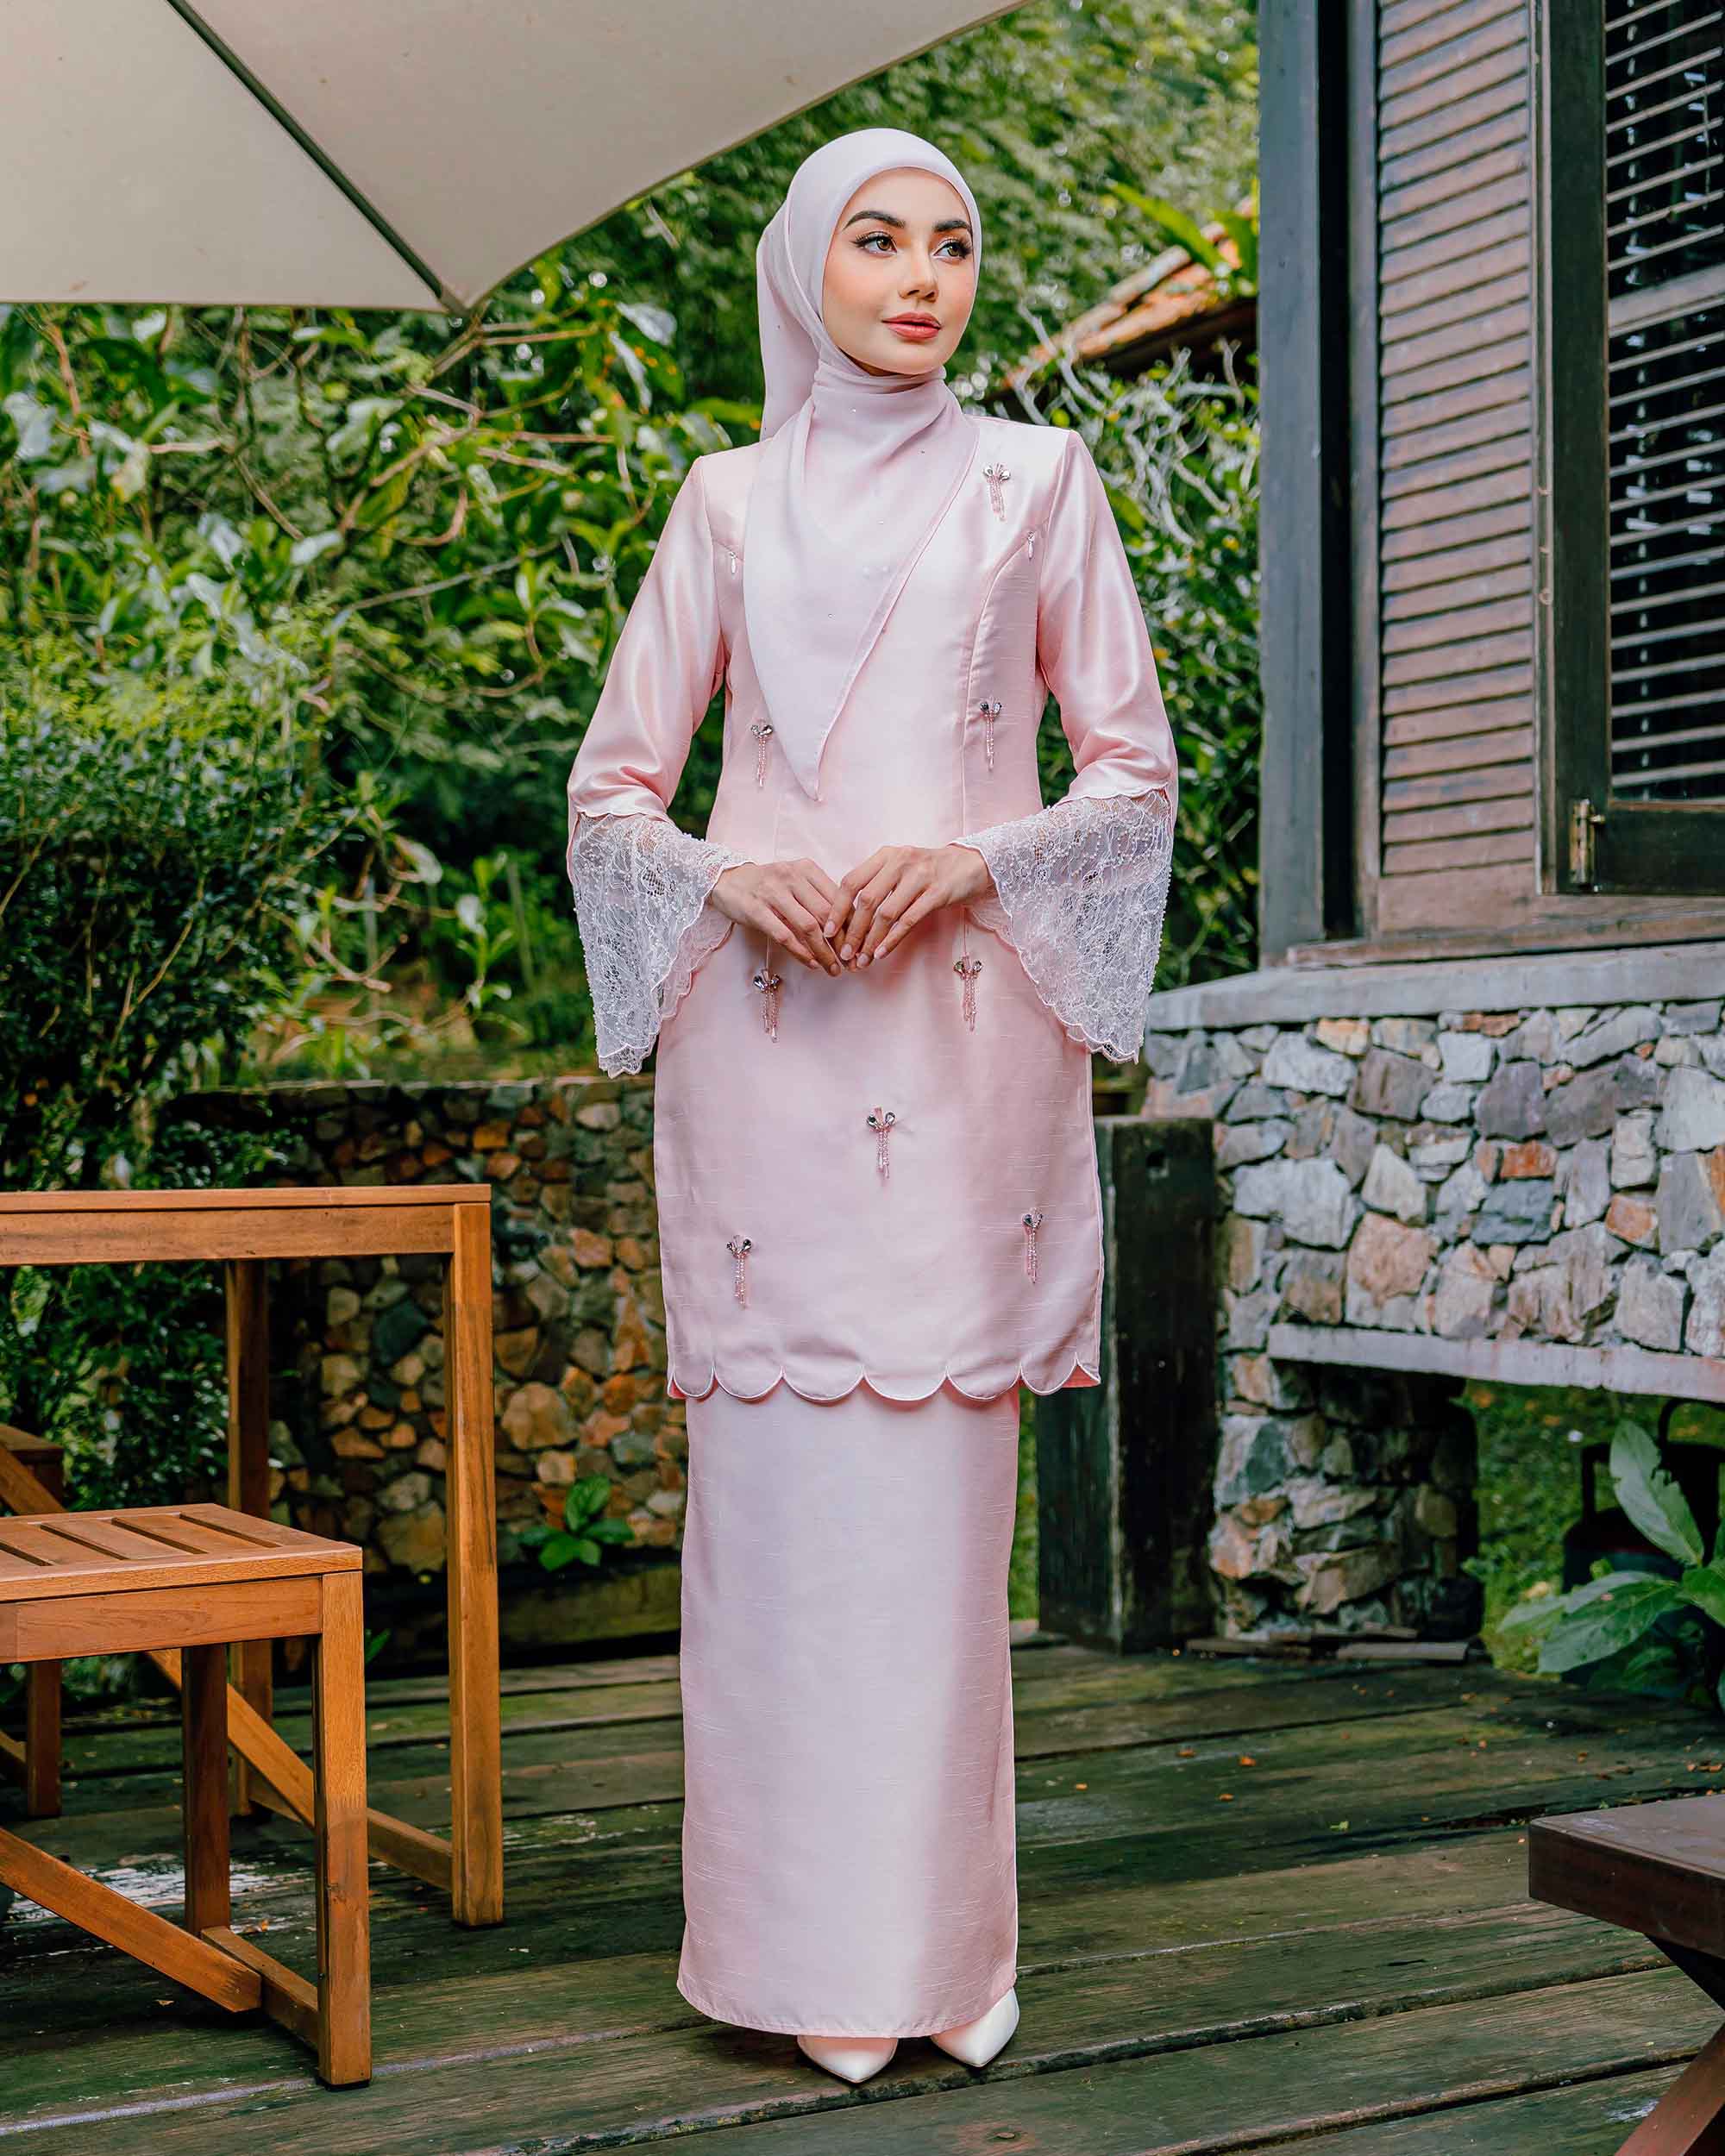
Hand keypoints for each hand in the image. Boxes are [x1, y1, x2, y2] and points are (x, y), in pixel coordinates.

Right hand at [711, 859, 845, 973]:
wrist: (727, 879)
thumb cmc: (768, 885)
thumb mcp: (795, 882)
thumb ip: (818, 898)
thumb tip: (849, 927)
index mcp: (807, 869)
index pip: (838, 899)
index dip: (853, 925)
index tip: (860, 946)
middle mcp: (792, 877)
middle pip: (827, 914)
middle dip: (842, 942)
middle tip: (851, 962)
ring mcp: (773, 892)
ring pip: (808, 926)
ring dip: (824, 952)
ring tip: (833, 968)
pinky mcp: (756, 909)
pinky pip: (784, 935)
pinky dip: (801, 952)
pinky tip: (811, 963)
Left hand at [825, 843, 995, 968]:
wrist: (970, 864)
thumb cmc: (928, 870)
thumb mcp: (899, 866)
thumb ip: (875, 882)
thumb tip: (846, 915)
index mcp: (885, 855)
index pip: (851, 881)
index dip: (837, 908)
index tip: (828, 931)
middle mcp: (900, 862)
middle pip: (867, 900)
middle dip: (853, 931)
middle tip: (844, 953)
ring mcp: (920, 876)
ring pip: (887, 913)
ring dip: (871, 940)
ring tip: (862, 960)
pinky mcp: (938, 893)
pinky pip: (909, 920)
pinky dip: (892, 939)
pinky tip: (881, 953)